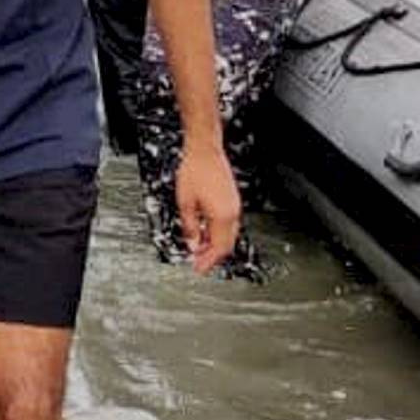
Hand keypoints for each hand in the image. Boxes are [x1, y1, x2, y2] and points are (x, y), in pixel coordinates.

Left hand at [174, 141, 242, 274]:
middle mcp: (232, 213)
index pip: (219, 248)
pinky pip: (229, 224)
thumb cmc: (195, 170)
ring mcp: (234, 206)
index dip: (208, 261)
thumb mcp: (185, 203)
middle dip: (212, 256)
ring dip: (214, 244)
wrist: (205, 150)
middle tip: (198, 262)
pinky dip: (217, 233)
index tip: (198, 269)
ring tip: (198, 248)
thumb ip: (190, 227)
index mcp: (222, 216)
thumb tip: (192, 244)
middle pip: (226, 244)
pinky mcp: (232, 200)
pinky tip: (205, 232)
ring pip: (229, 235)